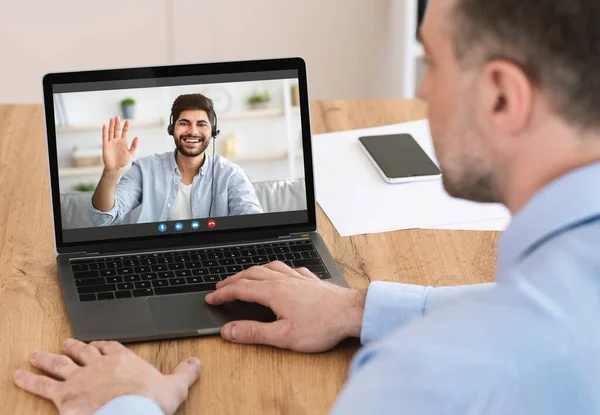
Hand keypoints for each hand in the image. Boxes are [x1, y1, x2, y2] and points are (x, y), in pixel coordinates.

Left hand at [13, 338, 200, 414]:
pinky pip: (43, 385)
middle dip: (75, 347)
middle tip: (67, 343)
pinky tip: (18, 376)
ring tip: (37, 355)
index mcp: (124, 360)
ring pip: (61, 363)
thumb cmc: (151, 402)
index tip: (99, 344)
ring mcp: (79, 378)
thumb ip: (185, 372)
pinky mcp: (64, 395)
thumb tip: (196, 362)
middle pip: (84, 351)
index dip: (104, 345)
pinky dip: (29, 380)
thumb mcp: (175, 386)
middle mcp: (99, 364)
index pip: (111, 347)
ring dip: (48, 358)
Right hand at [102, 116, 138, 171]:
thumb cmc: (123, 161)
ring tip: (112, 119)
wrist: (115, 168)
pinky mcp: (105, 145)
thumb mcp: (131, 153)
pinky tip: (105, 125)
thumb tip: (137, 137)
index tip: (128, 121)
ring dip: (111, 125)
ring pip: (111, 132)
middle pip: (117, 130)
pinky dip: (105, 131)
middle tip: (117, 117)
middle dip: (117, 123)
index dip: (126, 126)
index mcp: (123, 141)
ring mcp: (111, 142)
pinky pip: (105, 137)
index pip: (124, 132)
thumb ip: (134, 146)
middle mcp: (117, 140)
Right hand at [205, 261, 365, 352]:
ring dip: (253, 271)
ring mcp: (298, 278)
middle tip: (221, 286)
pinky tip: (282, 273)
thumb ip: (254, 333)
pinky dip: (277, 269)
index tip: (211, 298)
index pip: (241, 289)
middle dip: (233, 279)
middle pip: (252, 274)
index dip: (223, 293)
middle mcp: (284, 280)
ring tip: (245, 275)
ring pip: (269, 267)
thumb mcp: (283, 336)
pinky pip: (289, 269)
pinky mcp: (311, 280)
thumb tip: (229, 331)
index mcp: (274, 292)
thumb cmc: (322, 326)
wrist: (351, 313)